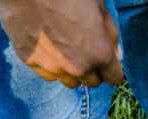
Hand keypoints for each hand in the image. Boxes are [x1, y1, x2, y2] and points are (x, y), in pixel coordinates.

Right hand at [0, 0, 123, 87]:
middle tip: (86, 50)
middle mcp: (77, 66)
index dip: (112, 69)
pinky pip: (49, 75)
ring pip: (70, 82)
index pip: (114, 78)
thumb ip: (110, 34)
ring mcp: (52, 66)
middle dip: (94, 70)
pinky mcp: (30, 61)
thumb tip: (116, 55)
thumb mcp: (98, 6)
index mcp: (98, 53)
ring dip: (73, 71)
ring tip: (66, 49)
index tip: (108, 62)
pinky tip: (50, 48)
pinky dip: (52, 66)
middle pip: (93, 82)